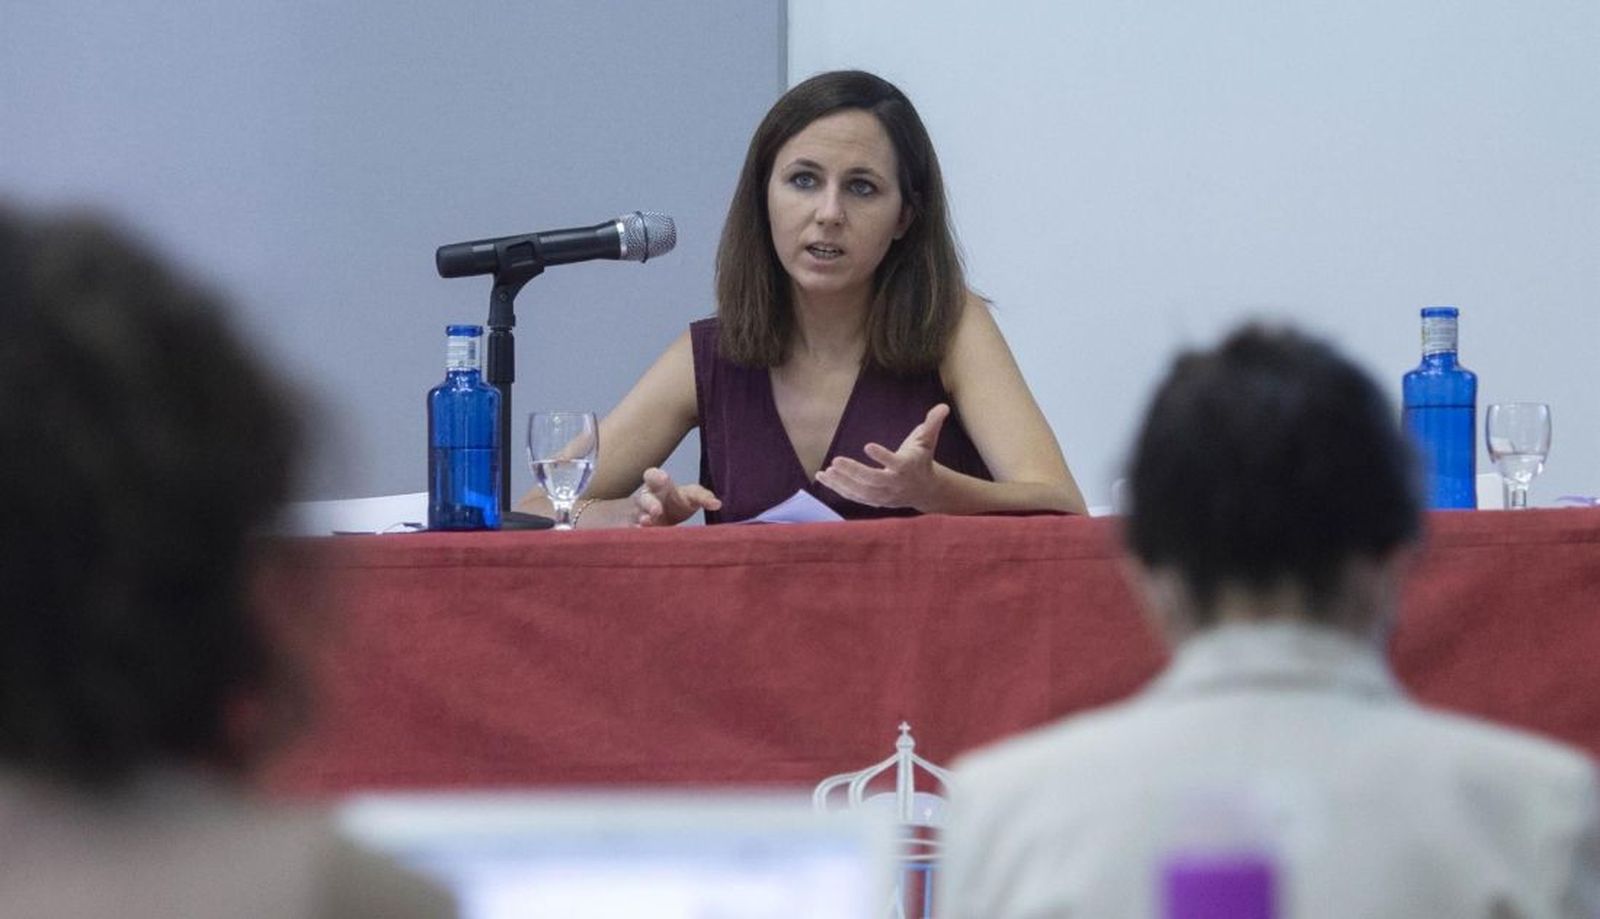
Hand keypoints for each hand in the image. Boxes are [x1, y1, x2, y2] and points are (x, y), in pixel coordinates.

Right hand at [633, 467, 721, 526]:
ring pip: (637, 516)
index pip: (653, 476)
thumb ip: (703, 497)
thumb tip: (718, 504)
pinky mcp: (634, 530)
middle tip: (657, 510)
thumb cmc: (676, 503)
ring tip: (648, 523)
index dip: (657, 476)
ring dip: (643, 520)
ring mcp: (637, 515)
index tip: (663, 478)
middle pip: (644, 498)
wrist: (654, 517)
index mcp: (659, 486)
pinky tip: (639, 534)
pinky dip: (634, 533)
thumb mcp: (690, 497)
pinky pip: (631, 530)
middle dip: (650, 503)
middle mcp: (645, 499)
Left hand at [815, 403, 948, 509]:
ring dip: (842, 482)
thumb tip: (943, 405)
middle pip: (873, 480)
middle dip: (854, 472)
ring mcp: (883, 495)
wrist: (925, 490)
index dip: (882, 456)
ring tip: (826, 471)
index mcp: (906, 466)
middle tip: (836, 460)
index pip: (895, 462)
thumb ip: (933, 423)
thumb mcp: (928, 441)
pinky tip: (823, 477)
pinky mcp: (874, 500)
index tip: (868, 445)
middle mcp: (894, 483)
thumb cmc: (921, 460)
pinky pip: (854, 496)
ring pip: (861, 491)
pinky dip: (838, 488)